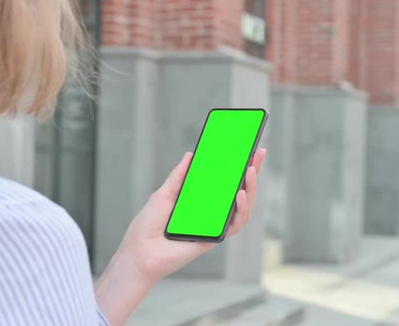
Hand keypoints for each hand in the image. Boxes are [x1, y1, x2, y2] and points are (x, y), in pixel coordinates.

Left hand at [117, 148, 266, 282]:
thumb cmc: (148, 225)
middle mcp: (209, 213)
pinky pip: (235, 225)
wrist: (140, 250)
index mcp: (198, 200)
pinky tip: (238, 195)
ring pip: (243, 208)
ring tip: (250, 171)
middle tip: (258, 154)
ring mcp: (214, 225)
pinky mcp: (214, 238)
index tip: (249, 149)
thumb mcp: (163, 194)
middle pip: (238, 192)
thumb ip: (179, 176)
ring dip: (250, 189)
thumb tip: (191, 155)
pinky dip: (240, 209)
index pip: (223, 182)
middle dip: (252, 173)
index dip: (238, 167)